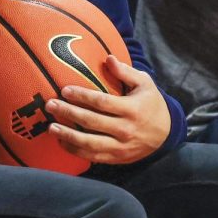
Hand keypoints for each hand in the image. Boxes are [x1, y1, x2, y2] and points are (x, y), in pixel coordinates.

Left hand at [46, 56, 171, 164]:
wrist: (166, 135)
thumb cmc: (151, 104)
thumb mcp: (145, 84)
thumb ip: (125, 72)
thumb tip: (108, 58)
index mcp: (132, 109)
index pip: (102, 102)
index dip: (82, 96)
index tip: (64, 90)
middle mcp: (125, 129)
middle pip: (92, 121)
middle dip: (68, 113)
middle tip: (50, 105)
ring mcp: (121, 147)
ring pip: (90, 143)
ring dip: (68, 136)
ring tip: (51, 127)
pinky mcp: (116, 158)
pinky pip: (93, 156)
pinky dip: (76, 151)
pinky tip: (62, 142)